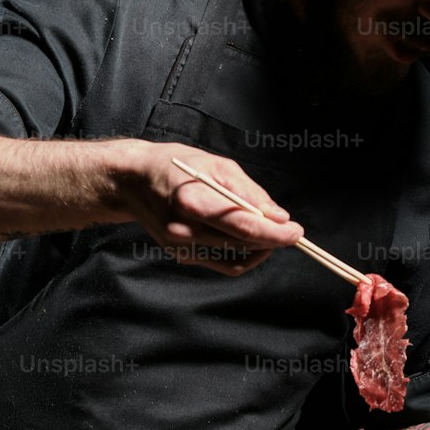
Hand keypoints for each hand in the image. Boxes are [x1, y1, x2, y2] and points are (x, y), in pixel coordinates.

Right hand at [118, 140, 303, 275]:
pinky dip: (242, 255)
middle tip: (289, 230)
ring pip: (236, 258)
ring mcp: (182, 247)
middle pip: (242, 244)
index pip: (243, 226)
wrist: (133, 182)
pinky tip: (248, 240)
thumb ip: (249, 193)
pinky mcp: (182, 257)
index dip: (274, 233)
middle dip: (272, 239)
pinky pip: (222, 263)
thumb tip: (278, 217)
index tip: (296, 232)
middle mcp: (184, 230)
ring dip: (259, 248)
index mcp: (193, 201)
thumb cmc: (176, 166)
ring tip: (267, 230)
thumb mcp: (216, 166)